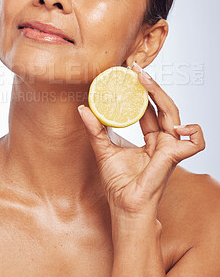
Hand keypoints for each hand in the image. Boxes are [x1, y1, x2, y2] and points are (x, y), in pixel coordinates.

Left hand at [78, 62, 205, 216]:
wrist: (124, 207)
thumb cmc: (118, 184)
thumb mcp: (104, 150)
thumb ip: (95, 130)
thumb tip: (83, 108)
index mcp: (150, 138)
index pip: (149, 108)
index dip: (141, 90)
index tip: (129, 73)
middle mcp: (162, 140)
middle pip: (162, 106)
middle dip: (151, 85)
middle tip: (136, 69)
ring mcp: (170, 148)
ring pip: (174, 114)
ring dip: (161, 94)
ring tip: (144, 80)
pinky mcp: (174, 157)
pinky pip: (195, 143)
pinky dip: (193, 132)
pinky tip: (175, 125)